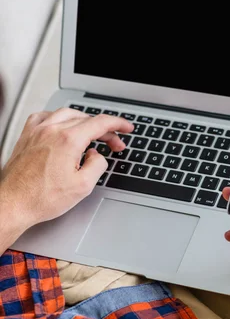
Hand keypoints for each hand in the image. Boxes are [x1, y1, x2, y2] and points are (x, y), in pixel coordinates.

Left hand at [0, 108, 133, 233]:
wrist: (13, 204)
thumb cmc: (41, 198)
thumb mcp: (83, 186)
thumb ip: (98, 165)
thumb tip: (98, 156)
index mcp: (68, 140)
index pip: (101, 123)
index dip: (118, 124)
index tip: (126, 128)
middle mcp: (51, 130)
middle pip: (86, 119)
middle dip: (104, 130)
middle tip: (113, 143)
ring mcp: (37, 131)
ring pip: (67, 114)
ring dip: (84, 121)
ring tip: (92, 134)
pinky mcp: (27, 136)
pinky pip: (44, 117)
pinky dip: (58, 118)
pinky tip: (61, 126)